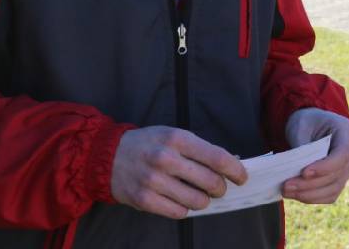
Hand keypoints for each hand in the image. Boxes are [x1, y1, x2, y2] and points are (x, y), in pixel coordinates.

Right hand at [111, 126, 246, 219]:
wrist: (107, 156)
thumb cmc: (148, 144)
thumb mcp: (172, 135)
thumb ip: (199, 148)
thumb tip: (230, 162)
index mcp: (177, 138)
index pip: (217, 157)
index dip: (235, 170)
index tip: (242, 177)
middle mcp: (166, 158)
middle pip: (210, 182)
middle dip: (220, 188)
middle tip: (219, 189)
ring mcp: (154, 180)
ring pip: (197, 200)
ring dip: (203, 200)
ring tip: (198, 195)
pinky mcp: (144, 200)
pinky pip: (178, 212)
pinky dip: (184, 208)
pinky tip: (179, 200)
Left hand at [282, 108, 348, 204]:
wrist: (312, 126)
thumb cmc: (307, 122)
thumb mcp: (301, 125)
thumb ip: (302, 145)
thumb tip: (296, 169)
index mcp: (347, 132)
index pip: (342, 154)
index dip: (325, 167)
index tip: (304, 172)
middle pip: (335, 175)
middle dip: (309, 183)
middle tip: (286, 185)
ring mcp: (347, 168)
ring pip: (332, 188)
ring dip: (308, 194)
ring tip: (286, 191)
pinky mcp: (339, 181)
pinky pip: (329, 195)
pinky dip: (312, 198)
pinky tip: (296, 194)